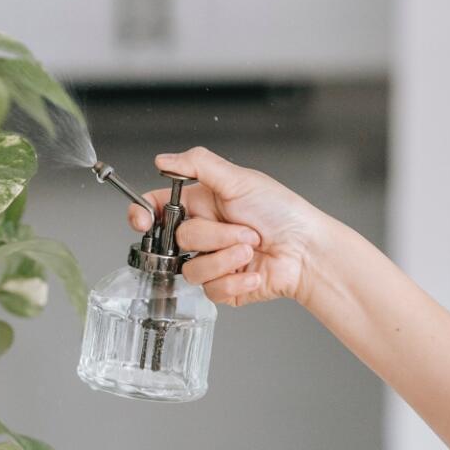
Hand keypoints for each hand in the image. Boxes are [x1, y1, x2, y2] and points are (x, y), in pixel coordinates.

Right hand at [128, 147, 328, 305]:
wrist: (307, 251)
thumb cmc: (282, 212)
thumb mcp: (239, 180)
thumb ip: (197, 164)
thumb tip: (162, 160)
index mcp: (200, 205)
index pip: (156, 209)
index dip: (142, 215)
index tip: (142, 221)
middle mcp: (202, 234)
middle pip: (176, 240)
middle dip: (212, 236)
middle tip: (242, 230)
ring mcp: (210, 262)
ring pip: (190, 269)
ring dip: (226, 258)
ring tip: (251, 248)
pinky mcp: (221, 287)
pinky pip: (210, 289)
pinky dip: (235, 279)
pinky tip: (254, 270)